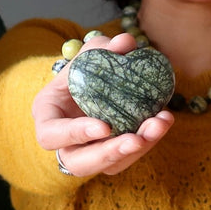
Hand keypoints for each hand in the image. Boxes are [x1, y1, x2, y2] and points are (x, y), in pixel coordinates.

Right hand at [33, 33, 173, 176]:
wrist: (94, 86)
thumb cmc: (83, 71)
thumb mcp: (88, 56)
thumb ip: (103, 49)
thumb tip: (126, 43)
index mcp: (48, 118)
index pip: (51, 135)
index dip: (75, 134)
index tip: (104, 126)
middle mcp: (64, 144)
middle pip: (80, 163)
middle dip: (110, 153)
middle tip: (136, 139)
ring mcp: (88, 155)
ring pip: (109, 166)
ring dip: (137, 149)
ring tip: (159, 124)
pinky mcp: (111, 158)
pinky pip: (128, 158)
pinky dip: (148, 141)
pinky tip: (163, 121)